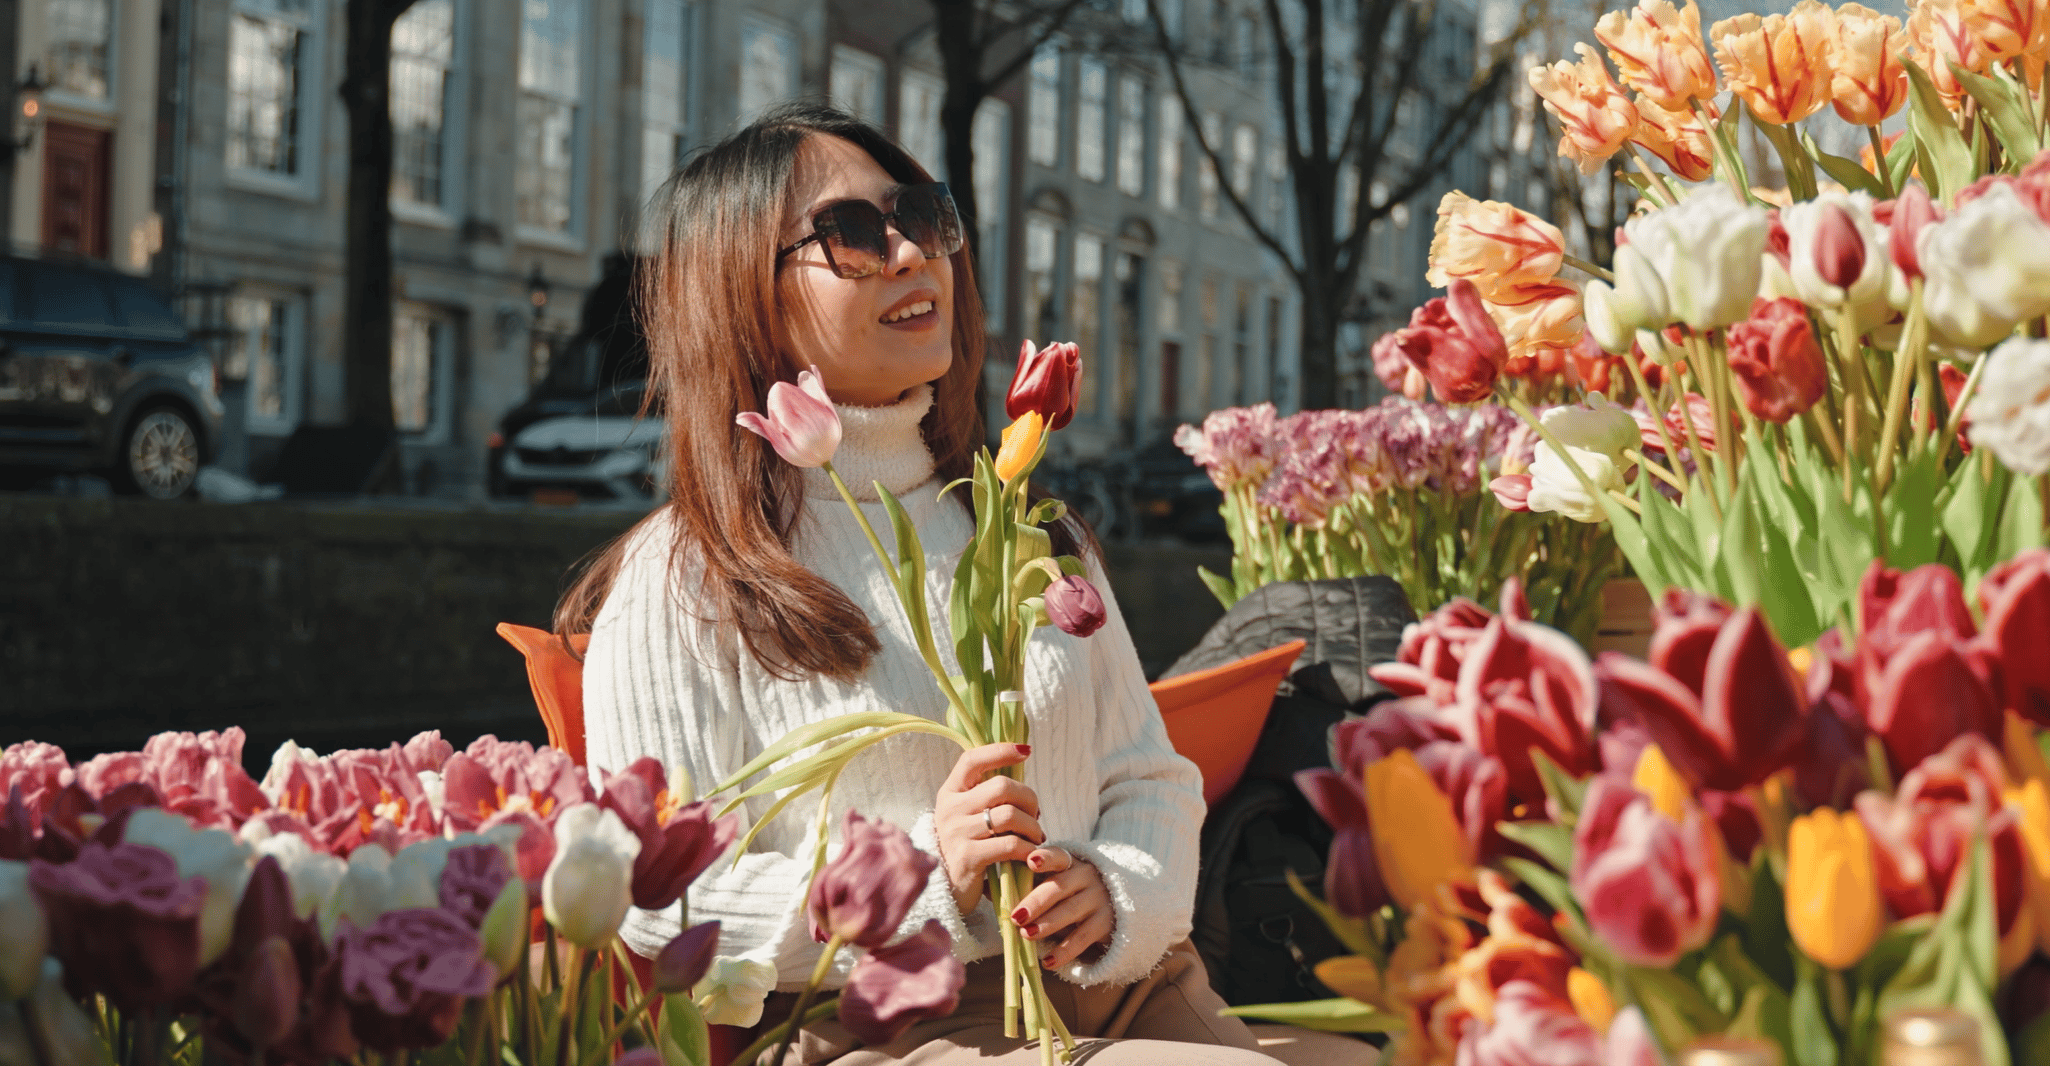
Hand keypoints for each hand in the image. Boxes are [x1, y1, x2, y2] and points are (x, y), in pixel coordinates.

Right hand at [934, 743, 1044, 913]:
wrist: (944, 890)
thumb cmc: (967, 847)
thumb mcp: (968, 816)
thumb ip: (988, 797)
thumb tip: (1023, 778)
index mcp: (950, 792)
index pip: (973, 759)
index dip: (1000, 750)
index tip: (1026, 751)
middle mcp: (950, 809)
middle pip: (1001, 786)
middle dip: (1029, 799)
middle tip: (1036, 817)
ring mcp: (956, 833)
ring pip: (1010, 815)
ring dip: (1033, 827)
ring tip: (1036, 838)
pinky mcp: (968, 858)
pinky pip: (1010, 845)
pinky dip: (1029, 848)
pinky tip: (1031, 855)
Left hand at [1013, 847, 1113, 969]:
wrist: (1113, 906)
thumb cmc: (1068, 893)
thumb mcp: (1052, 883)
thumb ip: (1026, 884)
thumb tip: (989, 889)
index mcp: (1069, 862)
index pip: (1057, 856)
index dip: (1045, 858)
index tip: (1030, 861)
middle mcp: (1086, 876)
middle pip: (1060, 886)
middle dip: (1036, 902)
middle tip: (1016, 917)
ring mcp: (1097, 899)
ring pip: (1071, 911)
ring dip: (1047, 924)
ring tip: (1026, 935)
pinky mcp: (1104, 923)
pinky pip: (1082, 938)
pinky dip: (1064, 951)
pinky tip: (1048, 962)